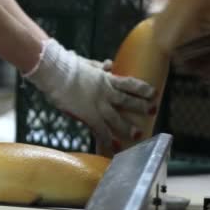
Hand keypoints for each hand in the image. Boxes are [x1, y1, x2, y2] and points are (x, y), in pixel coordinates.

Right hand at [23, 39, 156, 151]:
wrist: (56, 73)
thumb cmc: (66, 65)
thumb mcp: (86, 62)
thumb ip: (97, 66)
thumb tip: (108, 64)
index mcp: (106, 78)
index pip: (130, 84)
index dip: (142, 89)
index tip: (152, 93)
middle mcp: (106, 92)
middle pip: (128, 101)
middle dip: (141, 106)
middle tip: (153, 111)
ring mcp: (98, 105)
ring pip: (117, 118)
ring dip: (128, 127)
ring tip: (137, 134)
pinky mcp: (89, 115)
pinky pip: (101, 130)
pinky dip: (108, 139)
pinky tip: (115, 147)